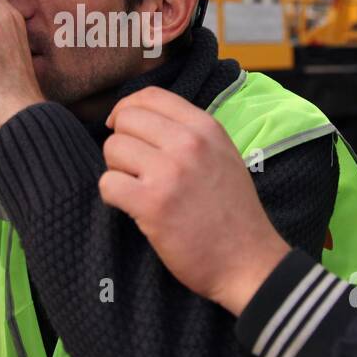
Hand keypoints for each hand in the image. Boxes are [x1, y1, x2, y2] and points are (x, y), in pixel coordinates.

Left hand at [98, 86, 290, 315]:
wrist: (248, 262)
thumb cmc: (232, 212)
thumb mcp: (222, 155)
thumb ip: (188, 133)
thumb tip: (138, 118)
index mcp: (206, 127)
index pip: (150, 95)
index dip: (127, 108)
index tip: (122, 128)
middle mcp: (188, 143)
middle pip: (126, 119)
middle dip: (122, 143)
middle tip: (136, 169)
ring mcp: (170, 172)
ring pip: (112, 149)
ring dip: (118, 171)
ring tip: (139, 190)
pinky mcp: (153, 203)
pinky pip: (108, 183)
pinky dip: (113, 196)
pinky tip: (132, 208)